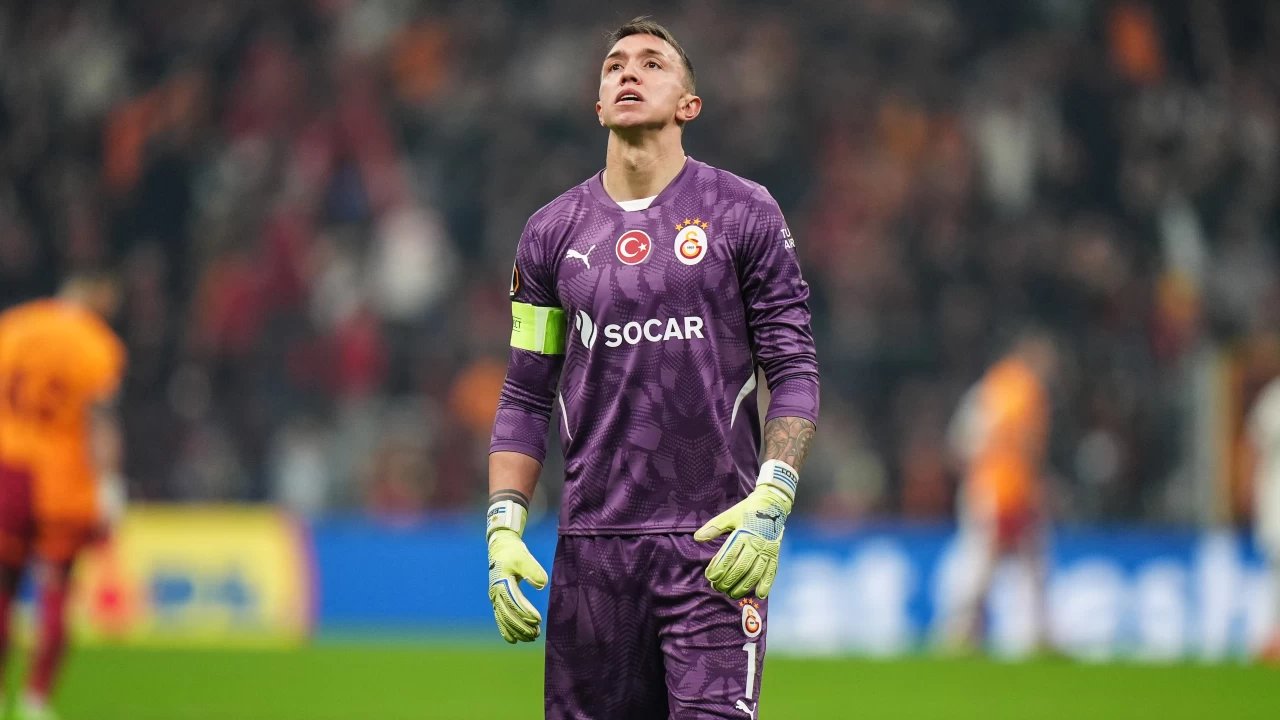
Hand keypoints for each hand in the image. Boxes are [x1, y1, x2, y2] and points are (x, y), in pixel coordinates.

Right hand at [487, 528, 548, 642]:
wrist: (501, 548)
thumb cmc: (513, 552)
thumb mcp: (523, 557)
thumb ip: (532, 570)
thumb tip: (542, 584)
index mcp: (501, 583)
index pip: (514, 602)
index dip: (525, 612)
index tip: (538, 620)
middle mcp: (495, 593)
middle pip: (508, 614)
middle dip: (521, 626)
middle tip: (536, 634)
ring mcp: (495, 598)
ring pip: (504, 619)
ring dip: (516, 630)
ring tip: (531, 638)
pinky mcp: (497, 600)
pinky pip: (500, 618)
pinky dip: (506, 630)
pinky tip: (514, 640)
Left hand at [694, 460, 796, 598]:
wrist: (773, 504)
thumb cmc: (748, 510)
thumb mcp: (730, 515)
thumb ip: (714, 527)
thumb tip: (697, 537)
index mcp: (744, 534)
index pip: (730, 556)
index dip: (719, 568)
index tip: (710, 577)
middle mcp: (757, 544)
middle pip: (742, 568)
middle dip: (729, 580)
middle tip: (718, 588)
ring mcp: (767, 551)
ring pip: (756, 573)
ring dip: (744, 586)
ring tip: (732, 595)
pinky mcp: (775, 554)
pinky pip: (772, 572)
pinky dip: (766, 584)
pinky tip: (759, 595)